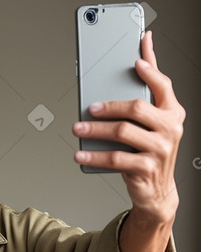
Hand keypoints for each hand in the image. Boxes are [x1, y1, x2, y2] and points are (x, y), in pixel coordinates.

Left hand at [72, 31, 185, 223]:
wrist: (156, 191)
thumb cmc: (149, 153)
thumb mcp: (151, 126)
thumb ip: (145, 100)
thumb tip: (138, 62)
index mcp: (173, 113)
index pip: (163, 86)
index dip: (150, 71)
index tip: (135, 60)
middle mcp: (170, 129)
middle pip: (136, 109)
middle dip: (108, 106)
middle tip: (90, 109)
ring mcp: (160, 149)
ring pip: (122, 132)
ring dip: (96, 130)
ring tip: (78, 129)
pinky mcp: (146, 168)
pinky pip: (115, 159)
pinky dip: (95, 156)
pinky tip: (81, 154)